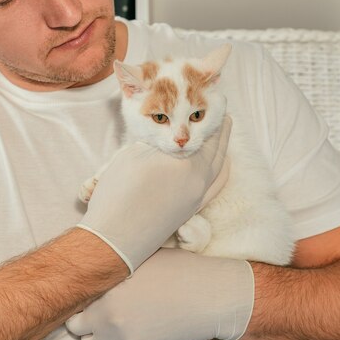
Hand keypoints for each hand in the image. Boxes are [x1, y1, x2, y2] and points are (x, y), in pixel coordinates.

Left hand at [65, 248, 253, 339]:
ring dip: (98, 335)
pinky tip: (130, 329)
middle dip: (84, 320)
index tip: (90, 294)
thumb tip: (97, 266)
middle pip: (77, 328)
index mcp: (106, 292)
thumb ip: (114, 268)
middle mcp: (109, 319)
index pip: (75, 301)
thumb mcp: (141, 258)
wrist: (210, 297)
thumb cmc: (179, 271)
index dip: (81, 298)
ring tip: (114, 322)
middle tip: (98, 310)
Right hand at [77, 116, 231, 273]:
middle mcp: (198, 180)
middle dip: (220, 130)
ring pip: (220, 169)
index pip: (201, 131)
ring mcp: (196, 198)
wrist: (114, 237)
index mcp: (185, 161)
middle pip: (216, 149)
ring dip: (223, 150)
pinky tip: (219, 166)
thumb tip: (168, 138)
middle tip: (224, 114)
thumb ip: (156, 143)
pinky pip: (215, 187)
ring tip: (224, 135)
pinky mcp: (190, 211)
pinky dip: (221, 171)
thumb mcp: (132, 156)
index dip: (205, 114)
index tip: (209, 101)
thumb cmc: (118, 194)